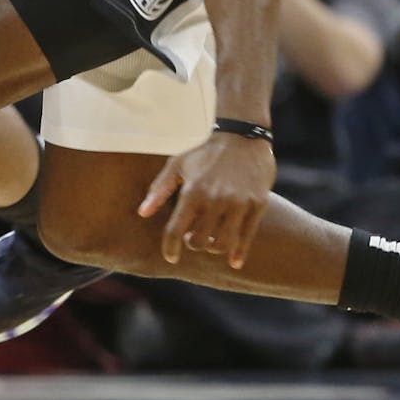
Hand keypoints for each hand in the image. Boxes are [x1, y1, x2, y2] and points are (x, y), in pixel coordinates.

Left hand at [138, 132, 276, 268]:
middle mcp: (215, 200)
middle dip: (193, 244)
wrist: (243, 138)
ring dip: (213, 248)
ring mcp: (238, 204)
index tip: (170, 256)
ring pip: (222, 244)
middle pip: (199, 241)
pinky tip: (234, 262)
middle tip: (193, 238)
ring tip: (210, 241)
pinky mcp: (257, 205)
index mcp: (192, 192)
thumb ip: (159, 190)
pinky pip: (246, 238)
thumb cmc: (205, 154)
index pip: (176, 230)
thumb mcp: (178, 165)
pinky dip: (239, 254)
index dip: (170, 248)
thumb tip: (142, 213)